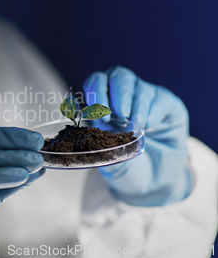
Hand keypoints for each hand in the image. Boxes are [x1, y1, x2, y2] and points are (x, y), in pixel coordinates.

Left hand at [83, 66, 190, 205]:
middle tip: (119, 114)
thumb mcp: (111, 163)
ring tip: (134, 125)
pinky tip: (149, 126)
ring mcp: (146, 98)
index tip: (99, 115)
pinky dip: (152, 112)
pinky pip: (159, 98)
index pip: (97, 82)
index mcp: (104, 104)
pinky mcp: (168, 105)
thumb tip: (89, 143)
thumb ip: (102, 152)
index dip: (96, 92)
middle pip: (118, 76)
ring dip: (135, 105)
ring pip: (138, 86)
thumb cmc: (128, 167)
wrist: (157, 182)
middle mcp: (124, 96)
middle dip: (117, 93)